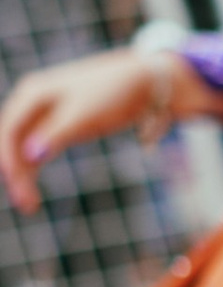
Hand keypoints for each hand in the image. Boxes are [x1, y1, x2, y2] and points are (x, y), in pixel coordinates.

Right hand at [0, 45, 171, 208]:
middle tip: (26, 204)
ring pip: (23, 147)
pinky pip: (38, 147)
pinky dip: (35, 167)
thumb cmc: (113, 93)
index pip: (9, 130)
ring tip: (30, 205)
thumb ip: (56, 134)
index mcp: (33, 93)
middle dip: (15, 171)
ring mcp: (45, 112)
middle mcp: (32, 101)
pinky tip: (34, 189)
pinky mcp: (60, 124)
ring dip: (23, 173)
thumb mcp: (84, 115)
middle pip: (12, 140)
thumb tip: (31, 156)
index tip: (19, 187)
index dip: (9, 160)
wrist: (144, 82)